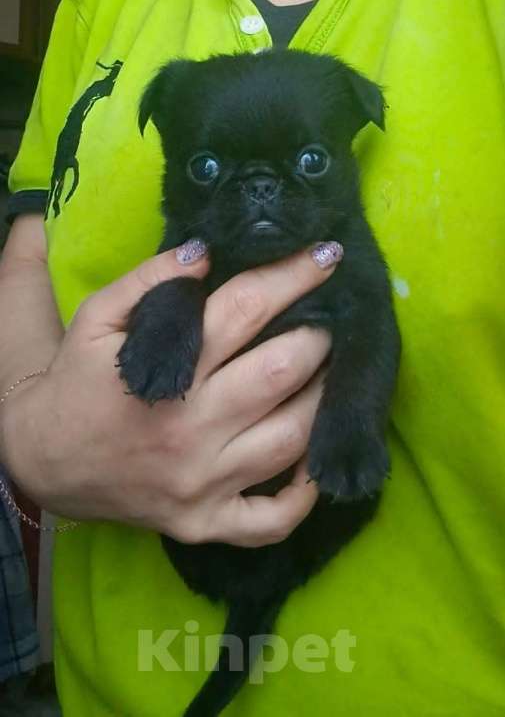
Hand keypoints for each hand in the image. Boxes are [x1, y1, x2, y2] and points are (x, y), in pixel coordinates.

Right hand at [1, 243, 337, 546]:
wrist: (40, 461)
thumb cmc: (74, 383)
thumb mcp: (94, 319)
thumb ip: (147, 281)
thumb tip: (206, 251)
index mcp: (166, 372)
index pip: (244, 310)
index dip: (291, 277)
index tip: (325, 256)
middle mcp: (191, 430)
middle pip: (281, 372)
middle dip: (319, 337)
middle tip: (333, 319)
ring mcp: (201, 484)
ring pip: (291, 440)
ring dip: (326, 400)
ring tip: (337, 373)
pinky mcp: (203, 524)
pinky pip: (271, 522)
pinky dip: (305, 496)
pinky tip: (318, 462)